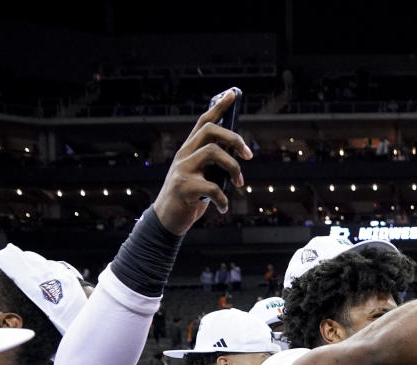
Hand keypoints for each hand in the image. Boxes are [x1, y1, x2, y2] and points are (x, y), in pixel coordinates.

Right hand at [153, 88, 253, 233]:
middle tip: (249, 155)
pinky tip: (223, 209)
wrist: (167, 219)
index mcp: (189, 149)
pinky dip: (223, 200)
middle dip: (234, 139)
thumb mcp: (202, 175)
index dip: (219, 107)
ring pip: (213, 153)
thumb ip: (214, 163)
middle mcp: (184, 154)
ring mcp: (182, 169)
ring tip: (239, 184)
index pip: (204, 121)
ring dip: (234, 168)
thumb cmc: (189, 196)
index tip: (233, 94)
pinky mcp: (184, 187)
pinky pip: (213, 187)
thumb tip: (238, 153)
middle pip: (211, 131)